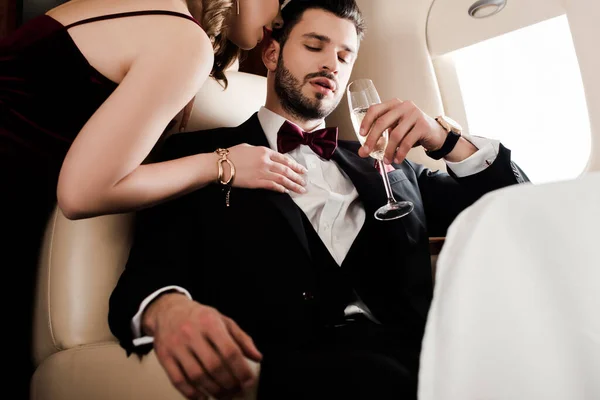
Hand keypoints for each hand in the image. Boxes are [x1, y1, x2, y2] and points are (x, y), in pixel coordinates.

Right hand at [143, 294, 261, 399]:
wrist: (168, 311)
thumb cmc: (200, 317)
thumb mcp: (223, 320)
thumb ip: (242, 339)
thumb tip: (258, 357)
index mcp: (210, 323)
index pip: (229, 350)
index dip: (241, 369)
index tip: (248, 381)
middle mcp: (192, 333)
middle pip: (214, 366)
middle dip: (229, 383)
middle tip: (237, 391)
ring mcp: (176, 346)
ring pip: (197, 375)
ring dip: (213, 390)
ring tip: (223, 395)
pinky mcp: (164, 357)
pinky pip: (178, 380)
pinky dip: (191, 393)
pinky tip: (202, 397)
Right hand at [227, 144, 306, 193]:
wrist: (220, 165)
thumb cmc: (231, 155)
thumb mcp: (247, 147)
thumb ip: (259, 151)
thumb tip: (267, 156)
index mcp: (264, 151)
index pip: (284, 158)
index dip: (295, 165)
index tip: (302, 170)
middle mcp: (266, 161)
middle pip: (286, 169)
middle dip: (297, 176)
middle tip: (305, 182)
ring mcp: (262, 172)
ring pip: (282, 178)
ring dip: (293, 185)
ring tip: (301, 189)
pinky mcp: (256, 182)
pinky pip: (272, 185)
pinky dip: (281, 188)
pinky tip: (286, 191)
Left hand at [357, 99, 446, 163]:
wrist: (435, 134)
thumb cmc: (412, 131)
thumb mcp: (395, 129)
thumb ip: (381, 136)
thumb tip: (363, 151)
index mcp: (394, 104)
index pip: (375, 109)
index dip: (366, 122)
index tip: (361, 134)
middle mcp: (404, 106)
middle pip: (382, 122)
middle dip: (372, 139)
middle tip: (366, 152)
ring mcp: (414, 114)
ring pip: (395, 134)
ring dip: (388, 150)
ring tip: (386, 160)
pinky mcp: (423, 125)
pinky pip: (407, 142)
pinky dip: (400, 153)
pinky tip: (397, 159)